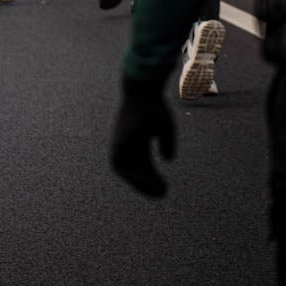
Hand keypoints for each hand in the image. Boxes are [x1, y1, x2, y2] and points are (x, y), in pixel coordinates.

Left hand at [110, 77, 174, 197]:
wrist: (143, 91)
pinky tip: (143, 181)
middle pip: (136, 170)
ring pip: (126, 170)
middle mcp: (129, 144)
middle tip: (162, 194)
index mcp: (139, 141)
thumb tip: (168, 160)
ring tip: (156, 191)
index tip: (165, 188)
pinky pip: (118, 163)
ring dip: (139, 183)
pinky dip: (129, 173)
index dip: (153, 178)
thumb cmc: (155, 107)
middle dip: (148, 184)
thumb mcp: (165, 128)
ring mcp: (121, 143)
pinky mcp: (117, 141)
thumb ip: (166, 144)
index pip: (145, 165)